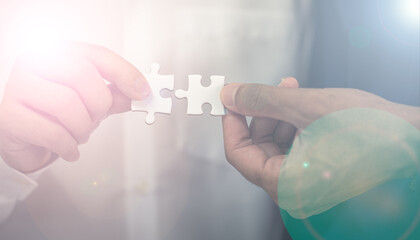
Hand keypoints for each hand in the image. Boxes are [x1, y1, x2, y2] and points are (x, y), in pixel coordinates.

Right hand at [0, 42, 150, 172]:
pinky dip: (69, 146)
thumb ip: (113, 95)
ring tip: (79, 134)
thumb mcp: (89, 101)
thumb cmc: (55, 113)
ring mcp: (17, 86)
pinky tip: (69, 149)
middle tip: (97, 119)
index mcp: (57, 53)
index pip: (97, 55)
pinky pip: (52, 132)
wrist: (22, 137)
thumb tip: (140, 92)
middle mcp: (34, 62)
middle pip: (82, 75)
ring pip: (67, 104)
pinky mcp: (8, 115)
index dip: (124, 73)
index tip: (143, 91)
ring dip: (83, 128)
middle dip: (99, 105)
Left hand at [220, 79, 418, 204]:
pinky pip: (298, 149)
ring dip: (281, 116)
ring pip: (279, 146)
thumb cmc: (376, 136)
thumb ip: (264, 100)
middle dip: (263, 114)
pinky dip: (297, 126)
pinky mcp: (323, 173)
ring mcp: (310, 182)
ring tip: (294, 91)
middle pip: (259, 148)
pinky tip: (307, 106)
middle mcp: (295, 189)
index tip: (232, 101)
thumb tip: (233, 95)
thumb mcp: (309, 108)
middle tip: (272, 89)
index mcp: (286, 184)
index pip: (239, 155)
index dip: (232, 124)